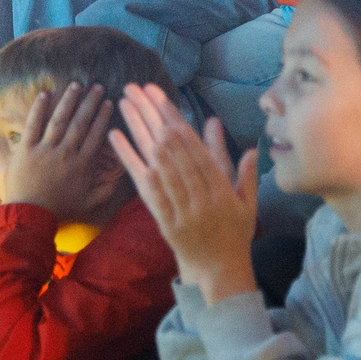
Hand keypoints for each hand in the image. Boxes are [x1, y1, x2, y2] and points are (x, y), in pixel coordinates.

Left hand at [0, 82, 115, 215]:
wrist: (30, 215)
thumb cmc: (60, 210)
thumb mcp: (89, 203)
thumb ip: (107, 190)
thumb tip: (122, 175)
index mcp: (82, 164)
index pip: (96, 135)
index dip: (103, 117)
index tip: (109, 103)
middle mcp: (66, 152)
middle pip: (81, 122)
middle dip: (90, 103)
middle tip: (98, 87)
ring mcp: (45, 149)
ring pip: (59, 119)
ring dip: (69, 100)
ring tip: (76, 85)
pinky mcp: (26, 149)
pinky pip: (33, 125)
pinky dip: (39, 109)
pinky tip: (45, 94)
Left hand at [109, 83, 259, 304]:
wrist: (218, 272)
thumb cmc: (234, 233)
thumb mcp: (246, 201)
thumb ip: (241, 168)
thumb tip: (237, 137)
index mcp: (219, 185)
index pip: (191, 143)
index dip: (173, 115)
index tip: (159, 93)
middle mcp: (197, 192)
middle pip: (169, 145)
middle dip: (151, 113)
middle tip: (135, 87)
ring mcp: (178, 205)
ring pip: (154, 159)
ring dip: (138, 128)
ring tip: (124, 102)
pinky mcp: (161, 216)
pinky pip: (142, 184)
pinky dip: (127, 158)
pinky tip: (114, 136)